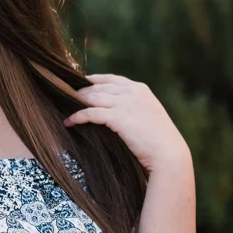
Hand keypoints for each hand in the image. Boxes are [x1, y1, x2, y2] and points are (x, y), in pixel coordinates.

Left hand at [62, 73, 190, 175]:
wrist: (169, 154)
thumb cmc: (160, 141)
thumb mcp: (149, 116)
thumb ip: (134, 108)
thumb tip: (114, 112)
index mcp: (140, 89)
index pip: (111, 79)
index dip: (93, 80)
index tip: (80, 84)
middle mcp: (132, 92)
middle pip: (98, 87)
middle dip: (80, 91)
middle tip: (65, 97)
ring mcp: (125, 103)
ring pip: (92, 97)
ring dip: (76, 102)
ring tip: (64, 107)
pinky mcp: (118, 117)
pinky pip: (90, 113)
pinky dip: (77, 116)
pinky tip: (68, 122)